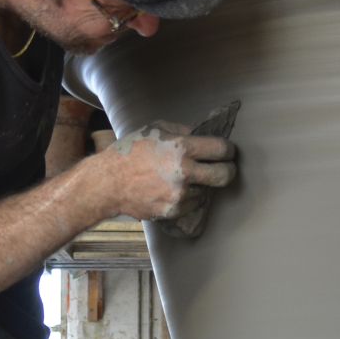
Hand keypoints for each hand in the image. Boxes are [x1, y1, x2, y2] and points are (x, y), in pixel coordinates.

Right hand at [101, 122, 235, 220]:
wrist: (109, 182)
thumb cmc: (130, 152)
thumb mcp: (155, 129)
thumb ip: (181, 130)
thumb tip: (201, 134)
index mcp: (181, 147)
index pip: (220, 149)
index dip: (229, 150)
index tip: (228, 152)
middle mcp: (184, 171)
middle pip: (224, 175)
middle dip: (230, 171)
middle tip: (227, 169)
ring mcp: (179, 193)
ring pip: (206, 191)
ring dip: (201, 185)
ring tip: (183, 179)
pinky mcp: (173, 209)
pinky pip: (191, 203)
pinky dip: (188, 197)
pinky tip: (173, 190)